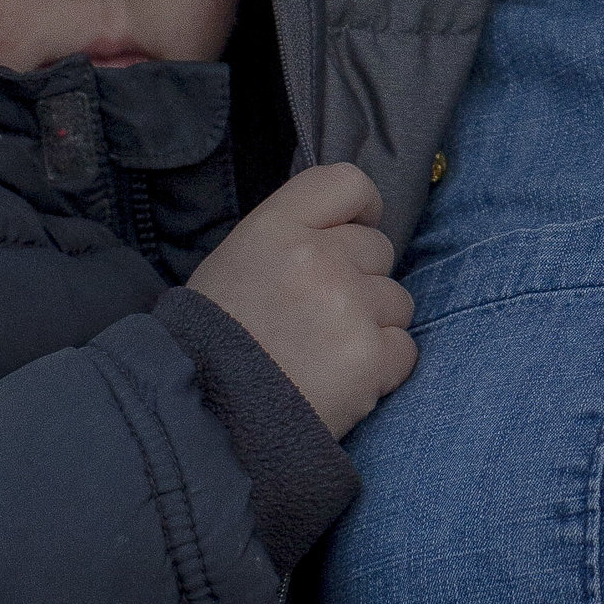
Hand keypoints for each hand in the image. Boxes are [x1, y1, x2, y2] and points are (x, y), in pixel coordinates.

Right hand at [185, 160, 416, 437]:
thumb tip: (342, 234)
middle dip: (359, 279)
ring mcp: (349, 306)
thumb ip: (288, 240)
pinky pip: (404, 349)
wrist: (199, 421)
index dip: (361, 209)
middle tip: (318, 317)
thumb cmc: (209, 345)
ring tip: (323, 355)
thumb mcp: (233, 266)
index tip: (356, 231)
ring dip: (372, 325)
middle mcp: (318, 258)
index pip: (347, 183)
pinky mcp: (370, 358)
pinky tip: (339, 381)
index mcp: (276, 228)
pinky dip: (381, 368)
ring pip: (397, 300)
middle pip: (378, 249)